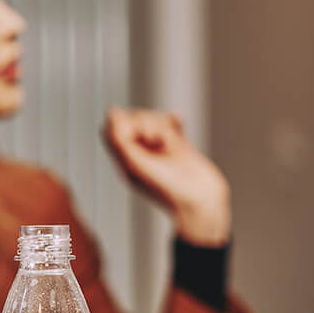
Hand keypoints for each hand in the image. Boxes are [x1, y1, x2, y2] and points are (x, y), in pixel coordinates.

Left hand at [102, 107, 230, 245]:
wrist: (201, 201)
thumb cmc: (169, 190)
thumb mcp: (136, 165)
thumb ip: (119, 139)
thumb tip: (112, 112)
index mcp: (126, 161)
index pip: (114, 129)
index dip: (125, 124)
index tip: (138, 135)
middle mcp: (140, 154)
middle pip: (134, 120)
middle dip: (146, 124)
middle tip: (155, 142)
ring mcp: (160, 149)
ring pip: (153, 119)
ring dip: (161, 125)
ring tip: (169, 143)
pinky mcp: (178, 145)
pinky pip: (170, 123)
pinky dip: (172, 121)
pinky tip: (178, 123)